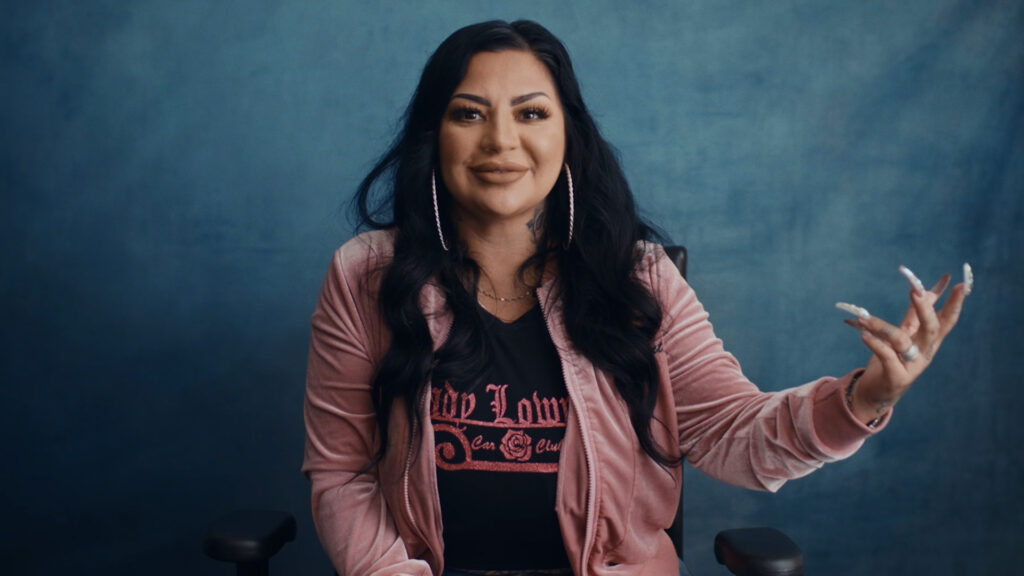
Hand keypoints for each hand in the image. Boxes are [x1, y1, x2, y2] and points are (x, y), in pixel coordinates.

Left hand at [836, 264, 972, 424]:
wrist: (876, 392)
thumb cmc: (892, 359)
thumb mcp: (905, 335)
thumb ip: (914, 315)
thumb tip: (924, 290)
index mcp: (929, 341)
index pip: (947, 320)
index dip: (955, 303)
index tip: (962, 284)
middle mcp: (924, 352)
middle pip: (931, 329)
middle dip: (925, 309)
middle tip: (915, 291)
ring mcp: (912, 366)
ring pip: (901, 341)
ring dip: (881, 325)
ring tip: (862, 317)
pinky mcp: (896, 377)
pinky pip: (885, 356)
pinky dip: (874, 343)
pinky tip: (861, 333)